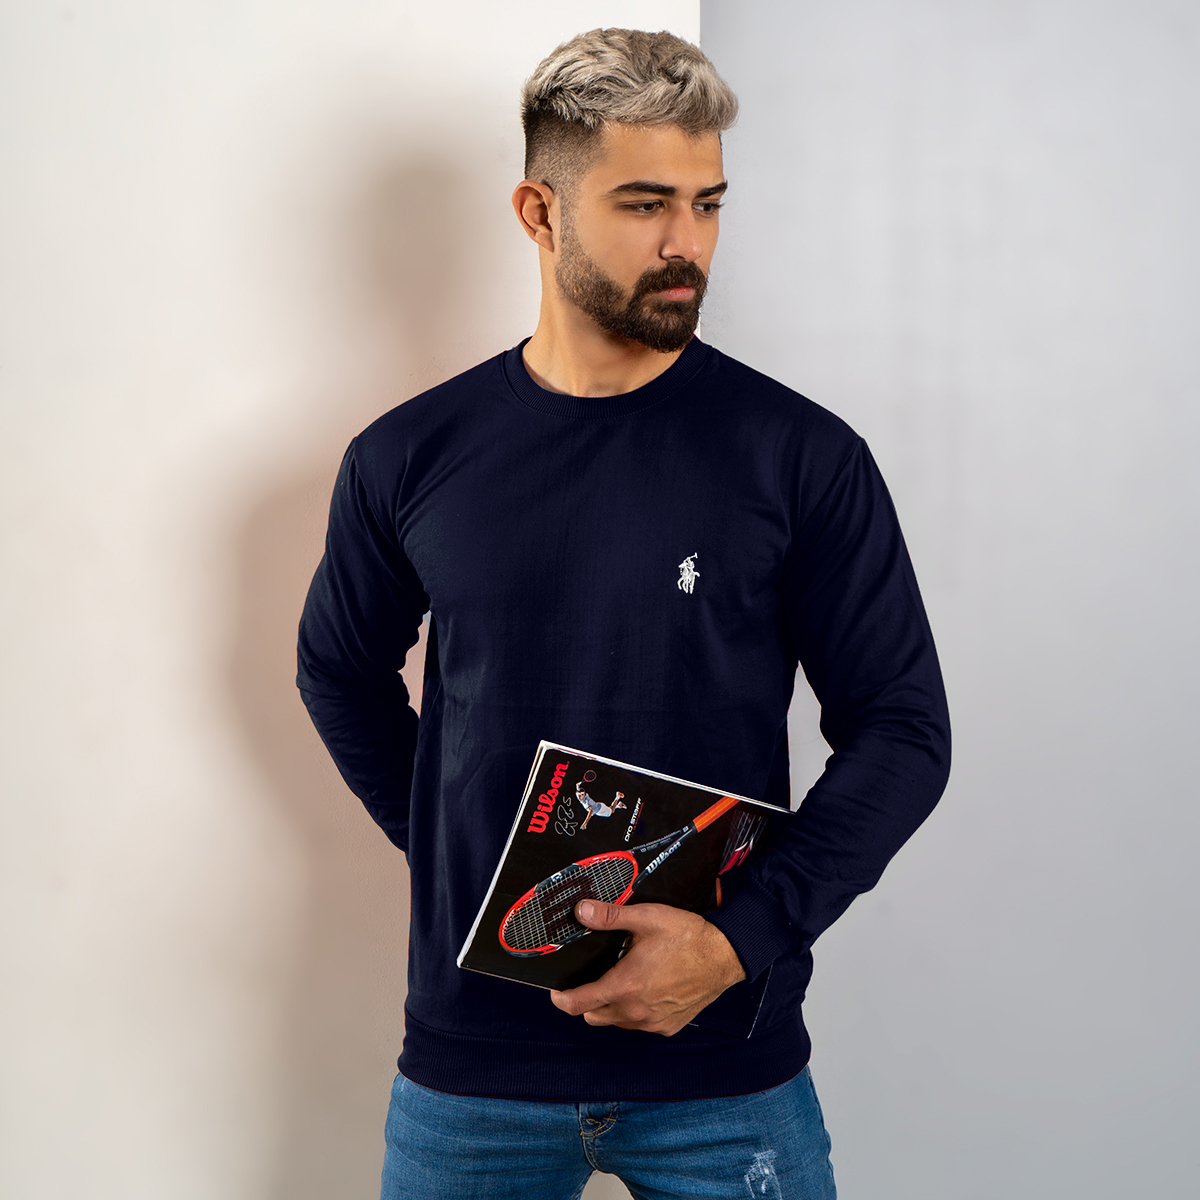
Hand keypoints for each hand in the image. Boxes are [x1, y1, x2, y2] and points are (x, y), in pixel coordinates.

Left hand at [549, 900, 745, 1036]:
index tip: (557, 992)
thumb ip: (609, 916)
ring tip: (619, 983)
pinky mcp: (668, 1026)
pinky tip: (643, 992)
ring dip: (610, 1008)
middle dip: (585, 1002)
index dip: (561, 999)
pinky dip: (634, 1013)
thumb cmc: (688, 937)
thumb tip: (581, 911)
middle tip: (590, 981)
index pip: (579, 1003)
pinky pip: (640, 1025)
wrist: (725, 955)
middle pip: (594, 1016)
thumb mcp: (646, 918)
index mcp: (625, 985)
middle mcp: (636, 1010)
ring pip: (617, 1022)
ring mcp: (653, 1021)